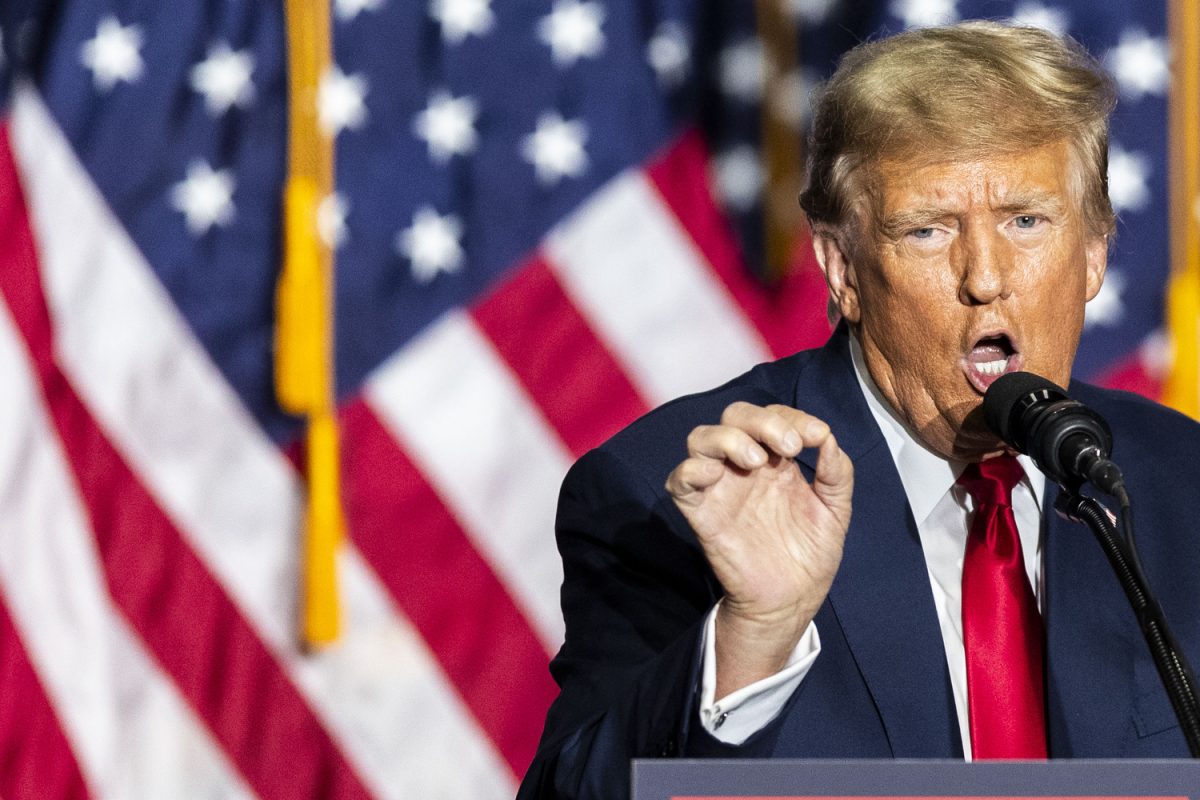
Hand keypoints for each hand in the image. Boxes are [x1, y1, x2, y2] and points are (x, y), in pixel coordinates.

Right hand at [665, 402, 852, 696]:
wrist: (793, 599)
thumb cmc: (811, 553)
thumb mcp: (835, 509)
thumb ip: (837, 473)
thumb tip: (828, 438)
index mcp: (775, 459)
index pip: (772, 417)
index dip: (792, 417)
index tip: (816, 438)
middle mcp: (744, 466)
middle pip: (734, 417)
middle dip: (761, 421)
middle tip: (790, 447)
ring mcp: (720, 487)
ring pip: (701, 439)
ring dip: (727, 439)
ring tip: (756, 460)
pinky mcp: (701, 513)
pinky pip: (679, 481)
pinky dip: (690, 470)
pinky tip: (715, 476)